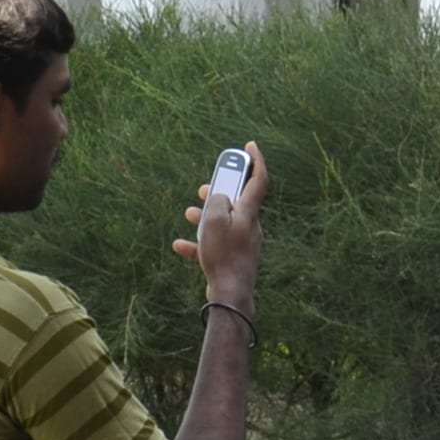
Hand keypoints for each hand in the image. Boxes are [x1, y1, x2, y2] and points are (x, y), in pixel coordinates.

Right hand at [177, 141, 265, 308]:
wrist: (230, 293)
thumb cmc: (223, 255)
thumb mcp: (214, 220)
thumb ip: (216, 200)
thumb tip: (218, 196)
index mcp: (249, 213)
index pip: (259, 180)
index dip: (256, 161)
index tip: (250, 146)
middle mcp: (250, 226)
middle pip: (237, 201)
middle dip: (220, 191)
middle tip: (204, 186)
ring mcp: (243, 243)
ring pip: (224, 222)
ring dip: (205, 216)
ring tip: (188, 213)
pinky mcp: (234, 258)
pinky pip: (215, 244)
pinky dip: (199, 242)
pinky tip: (181, 246)